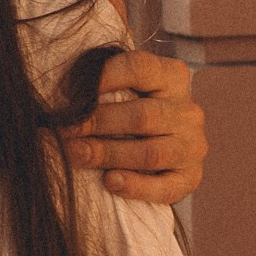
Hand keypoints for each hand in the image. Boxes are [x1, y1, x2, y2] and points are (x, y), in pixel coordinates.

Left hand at [66, 49, 206, 203]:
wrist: (157, 148)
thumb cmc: (127, 110)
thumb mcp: (120, 89)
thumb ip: (100, 88)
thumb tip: (62, 99)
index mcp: (172, 77)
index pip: (139, 68)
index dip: (103, 78)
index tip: (67, 92)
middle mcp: (188, 111)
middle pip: (142, 116)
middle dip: (97, 123)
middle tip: (63, 130)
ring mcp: (193, 146)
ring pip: (151, 153)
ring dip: (108, 154)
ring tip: (75, 154)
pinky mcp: (190, 177)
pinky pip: (165, 187)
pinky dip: (135, 186)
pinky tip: (109, 182)